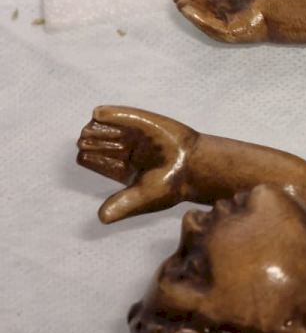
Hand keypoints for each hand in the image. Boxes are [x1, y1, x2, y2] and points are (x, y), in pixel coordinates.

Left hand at [76, 106, 197, 222]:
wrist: (194, 168)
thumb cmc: (171, 186)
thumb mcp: (142, 197)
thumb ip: (122, 204)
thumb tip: (101, 218)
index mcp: (124, 169)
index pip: (98, 160)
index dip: (90, 156)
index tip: (85, 155)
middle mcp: (128, 152)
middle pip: (99, 143)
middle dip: (92, 141)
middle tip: (86, 141)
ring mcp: (136, 135)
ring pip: (108, 128)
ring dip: (98, 129)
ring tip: (93, 131)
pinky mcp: (145, 122)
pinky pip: (122, 115)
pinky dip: (109, 114)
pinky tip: (98, 114)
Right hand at [173, 0, 268, 42]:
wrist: (271, 3)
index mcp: (230, 4)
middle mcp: (227, 15)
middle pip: (203, 9)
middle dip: (190, 2)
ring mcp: (227, 26)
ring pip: (204, 18)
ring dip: (190, 10)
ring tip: (178, 1)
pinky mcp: (227, 33)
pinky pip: (208, 26)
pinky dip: (196, 18)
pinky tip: (185, 8)